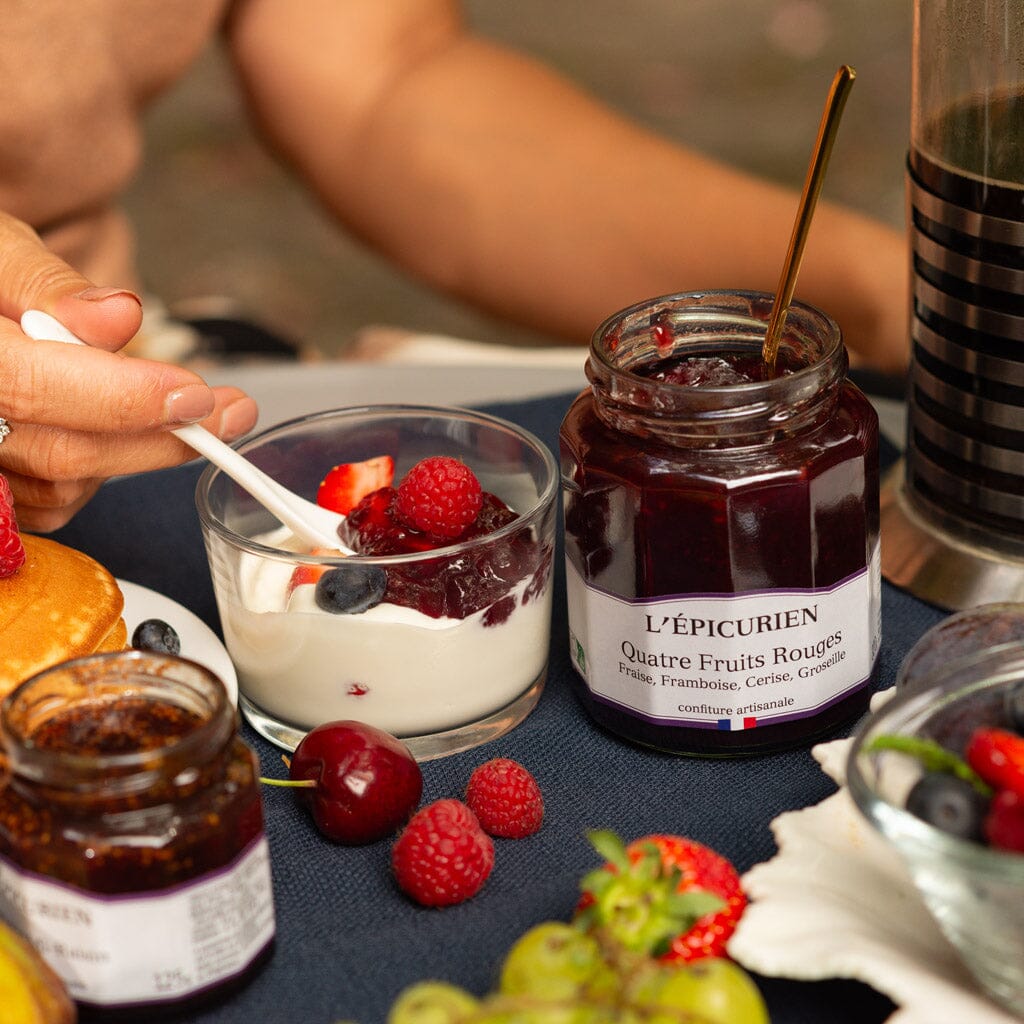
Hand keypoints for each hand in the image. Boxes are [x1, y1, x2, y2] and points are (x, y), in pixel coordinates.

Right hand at [0, 213, 257, 531]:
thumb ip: (47, 282)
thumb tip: (119, 316)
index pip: (33, 389)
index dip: (121, 397)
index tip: (193, 394)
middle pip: (64, 451)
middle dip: (161, 435)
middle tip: (231, 410)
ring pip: (70, 483)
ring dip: (143, 451)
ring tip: (190, 411)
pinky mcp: (3, 489)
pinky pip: (61, 500)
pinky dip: (107, 470)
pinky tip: (130, 433)